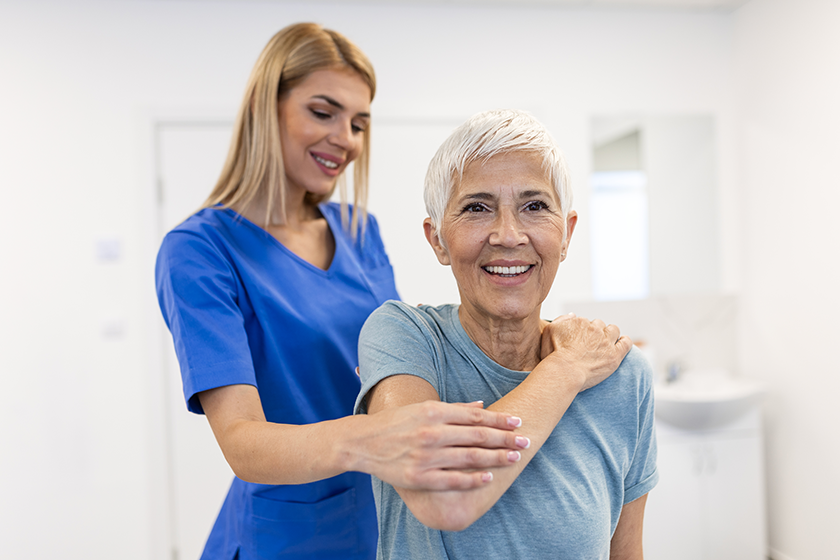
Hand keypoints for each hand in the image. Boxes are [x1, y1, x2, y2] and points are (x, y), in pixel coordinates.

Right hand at [357, 381, 529, 490]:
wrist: (362, 442)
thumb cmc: (396, 423)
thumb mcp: (423, 408)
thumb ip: (453, 408)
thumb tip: (482, 406)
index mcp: (433, 412)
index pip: (475, 416)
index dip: (500, 420)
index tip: (518, 423)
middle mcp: (432, 433)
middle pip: (478, 436)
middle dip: (505, 438)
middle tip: (525, 441)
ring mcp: (426, 456)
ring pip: (470, 457)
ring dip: (496, 458)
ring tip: (514, 457)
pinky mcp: (419, 477)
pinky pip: (453, 480)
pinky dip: (473, 479)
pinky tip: (489, 477)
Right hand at [540, 313, 631, 390]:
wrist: (564, 371)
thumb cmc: (553, 354)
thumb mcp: (549, 331)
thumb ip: (561, 320)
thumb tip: (573, 314)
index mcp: (580, 322)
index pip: (586, 322)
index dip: (583, 331)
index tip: (580, 340)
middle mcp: (594, 328)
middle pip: (600, 325)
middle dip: (597, 332)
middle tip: (592, 344)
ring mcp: (606, 341)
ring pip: (614, 330)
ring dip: (611, 334)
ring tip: (607, 343)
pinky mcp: (615, 355)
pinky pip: (626, 343)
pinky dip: (625, 341)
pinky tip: (623, 343)